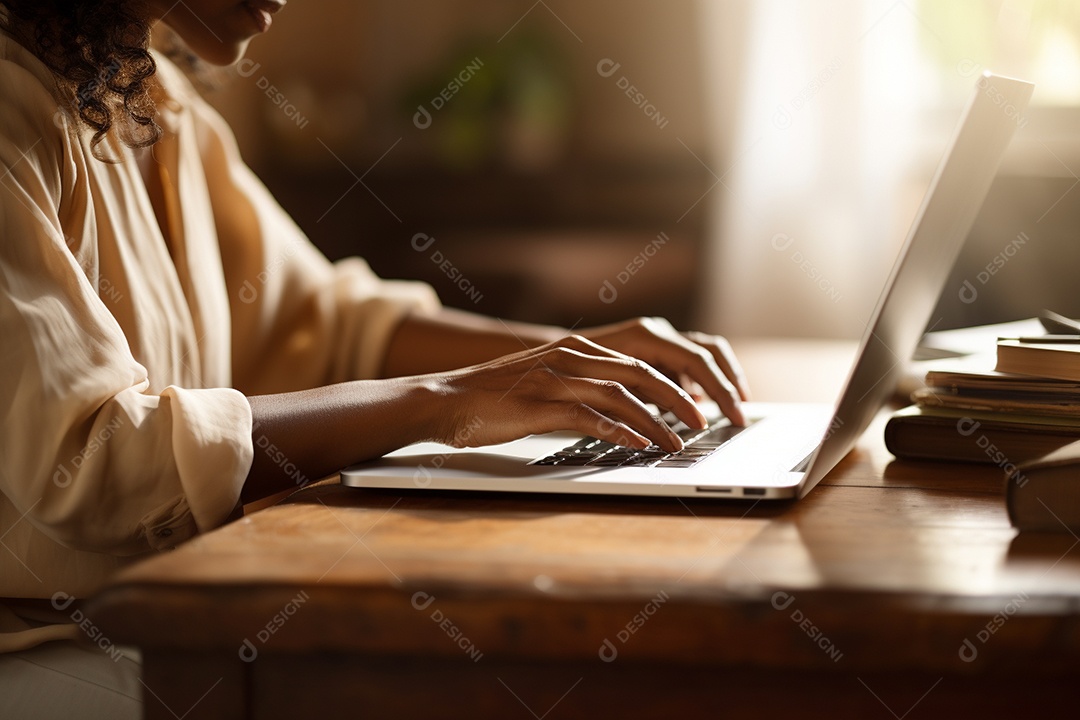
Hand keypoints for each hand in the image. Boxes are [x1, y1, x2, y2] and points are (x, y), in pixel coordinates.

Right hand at [429, 335, 711, 452]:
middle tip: (704, 422)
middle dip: (678, 399)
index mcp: (574, 349)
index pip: (638, 361)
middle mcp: (569, 356)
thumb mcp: (544, 386)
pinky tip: (638, 446)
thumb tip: (621, 415)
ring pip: (621, 394)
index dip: (673, 383)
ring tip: (679, 441)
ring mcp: (554, 378)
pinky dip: (619, 431)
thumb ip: (580, 391)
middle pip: (640, 373)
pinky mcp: (539, 404)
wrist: (442, 400)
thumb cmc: (493, 400)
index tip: (698, 405)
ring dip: (656, 420)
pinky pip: (589, 416)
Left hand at [576, 317, 748, 424]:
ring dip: (721, 379)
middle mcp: (654, 331)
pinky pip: (688, 362)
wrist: (541, 358)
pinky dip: (701, 382)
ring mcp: (655, 338)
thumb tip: (659, 428)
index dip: (718, 390)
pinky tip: (702, 406)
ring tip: (733, 408)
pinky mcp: (653, 351)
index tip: (730, 418)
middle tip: (741, 418)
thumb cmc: (565, 375)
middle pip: (708, 352)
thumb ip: (632, 404)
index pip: (696, 360)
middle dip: (728, 385)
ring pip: (704, 353)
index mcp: (644, 335)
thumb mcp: (599, 391)